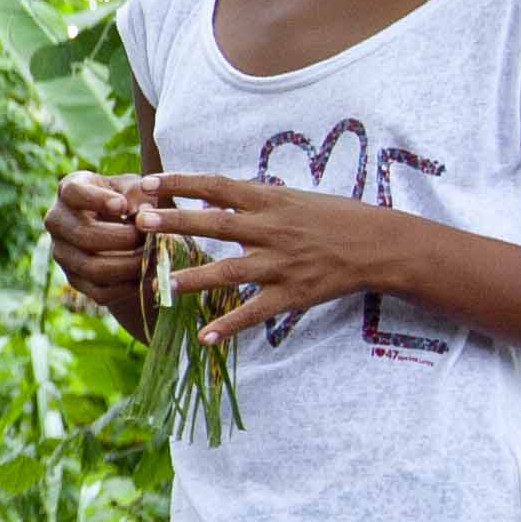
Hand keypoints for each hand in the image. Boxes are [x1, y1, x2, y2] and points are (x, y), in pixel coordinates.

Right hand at [46, 169, 154, 318]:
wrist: (125, 226)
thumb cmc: (131, 198)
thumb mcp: (137, 188)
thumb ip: (141, 196)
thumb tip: (145, 214)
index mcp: (69, 190)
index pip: (73, 193)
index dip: (96, 200)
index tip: (122, 205)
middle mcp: (58, 222)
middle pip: (82, 235)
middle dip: (122, 239)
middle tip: (150, 237)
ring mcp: (63, 253)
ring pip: (91, 267)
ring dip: (128, 265)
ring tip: (153, 257)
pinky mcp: (76, 280)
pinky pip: (100, 292)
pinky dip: (128, 288)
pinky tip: (149, 277)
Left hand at [138, 171, 405, 345]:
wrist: (380, 245)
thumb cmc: (336, 217)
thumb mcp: (295, 198)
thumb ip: (254, 201)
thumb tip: (212, 197)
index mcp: (271, 201)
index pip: (217, 186)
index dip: (182, 183)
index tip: (148, 183)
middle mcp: (272, 230)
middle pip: (216, 225)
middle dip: (177, 222)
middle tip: (140, 222)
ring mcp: (282, 264)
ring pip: (230, 272)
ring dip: (194, 278)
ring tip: (161, 286)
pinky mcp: (293, 294)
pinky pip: (256, 312)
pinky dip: (230, 326)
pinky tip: (204, 338)